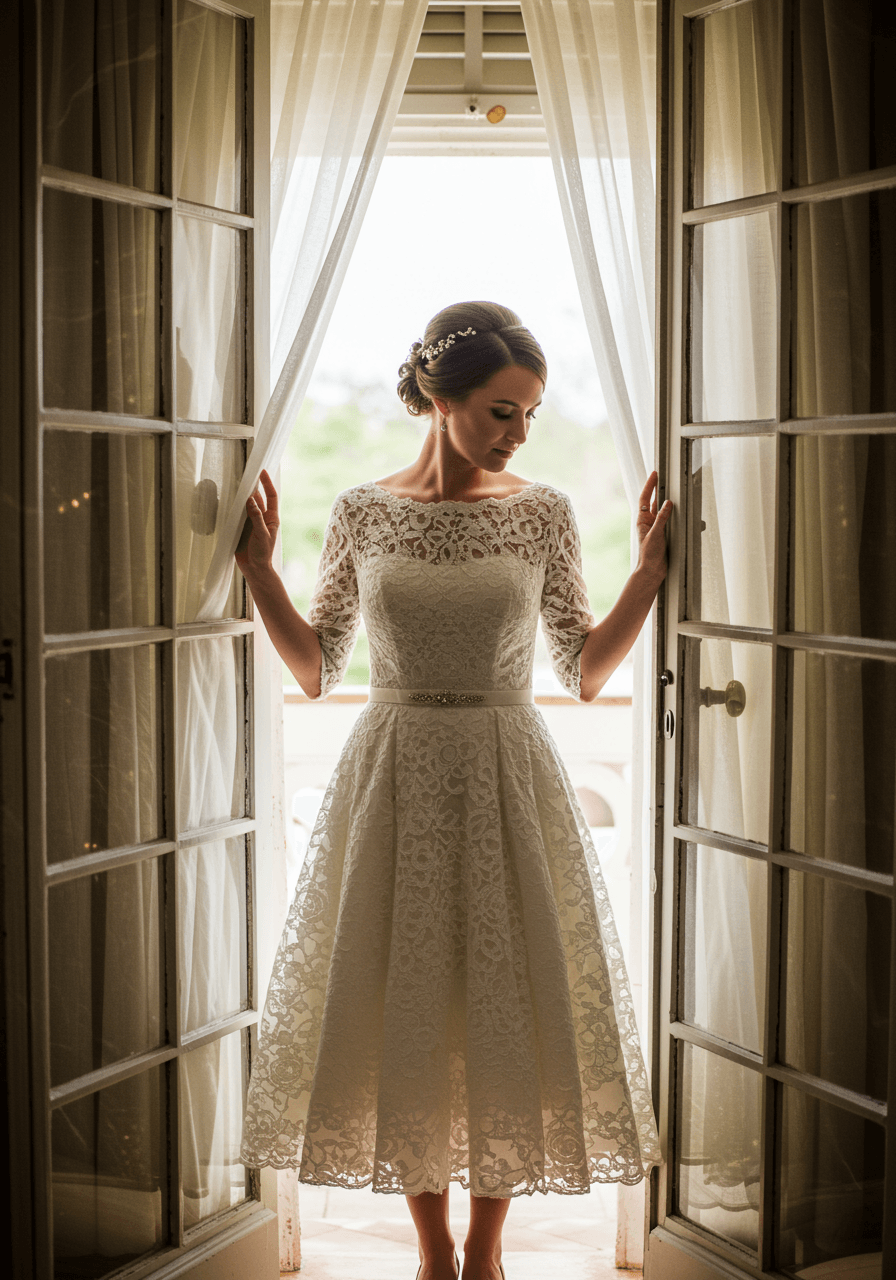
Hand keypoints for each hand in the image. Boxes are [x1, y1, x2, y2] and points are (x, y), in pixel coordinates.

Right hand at [235, 469, 279, 577]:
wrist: (254, 569)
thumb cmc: (262, 553)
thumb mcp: (261, 534)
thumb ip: (256, 517)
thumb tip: (251, 500)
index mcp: (271, 518)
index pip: (271, 496)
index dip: (267, 484)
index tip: (262, 472)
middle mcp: (262, 518)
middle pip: (258, 498)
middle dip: (253, 487)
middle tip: (245, 475)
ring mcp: (252, 523)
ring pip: (247, 505)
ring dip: (242, 497)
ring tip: (236, 485)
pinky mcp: (242, 528)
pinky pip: (238, 515)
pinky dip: (234, 508)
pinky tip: (229, 502)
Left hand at [635, 471, 671, 586]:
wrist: (652, 571)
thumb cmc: (649, 555)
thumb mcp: (656, 534)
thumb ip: (662, 518)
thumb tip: (667, 503)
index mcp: (642, 520)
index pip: (645, 498)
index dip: (649, 486)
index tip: (654, 474)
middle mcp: (649, 522)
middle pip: (654, 502)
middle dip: (659, 490)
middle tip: (664, 477)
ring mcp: (657, 528)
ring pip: (663, 511)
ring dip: (669, 502)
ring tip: (675, 492)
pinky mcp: (664, 534)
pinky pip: (671, 521)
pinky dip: (677, 516)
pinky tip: (683, 513)